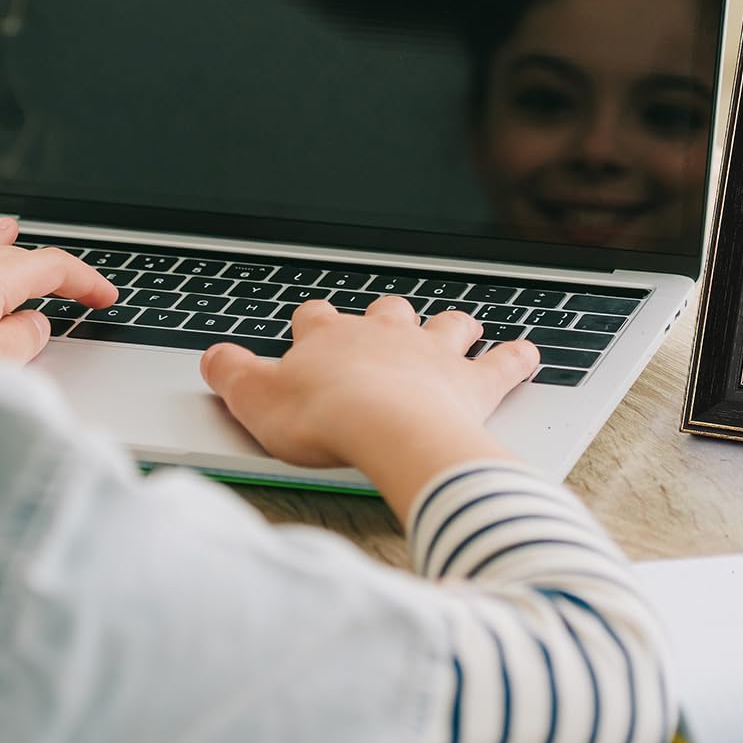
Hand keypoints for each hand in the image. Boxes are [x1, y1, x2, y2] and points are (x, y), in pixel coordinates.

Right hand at [200, 296, 539, 519]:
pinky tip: (528, 353)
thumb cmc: (324, 419)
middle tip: (389, 326)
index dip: (312, 327)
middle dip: (389, 318)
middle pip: (388, 312)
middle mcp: (384, 333)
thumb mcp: (254, 400)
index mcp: (330, 336)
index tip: (309, 333)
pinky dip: (516, 358)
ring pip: (447, 326)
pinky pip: (502, 363)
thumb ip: (230, 376)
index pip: (316, 318)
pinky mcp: (473, 383)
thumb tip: (213, 357)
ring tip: (462, 328)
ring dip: (454, 327)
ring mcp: (432, 354)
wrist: (389, 431)